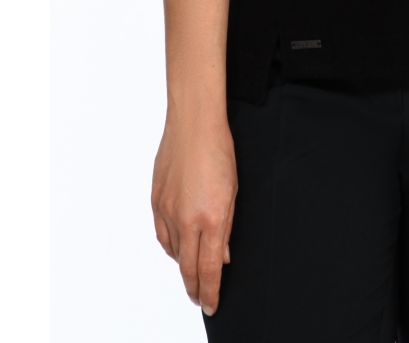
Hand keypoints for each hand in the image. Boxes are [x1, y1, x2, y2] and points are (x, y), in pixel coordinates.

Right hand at [151, 111, 236, 316]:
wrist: (193, 123)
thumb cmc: (219, 150)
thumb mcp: (233, 191)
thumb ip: (227, 227)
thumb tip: (223, 255)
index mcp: (211, 218)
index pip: (208, 268)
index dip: (210, 291)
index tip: (212, 305)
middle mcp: (186, 219)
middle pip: (187, 268)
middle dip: (195, 288)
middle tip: (201, 299)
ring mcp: (167, 211)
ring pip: (173, 252)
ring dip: (183, 266)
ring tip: (191, 274)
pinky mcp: (155, 201)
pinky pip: (161, 234)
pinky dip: (170, 246)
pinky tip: (177, 248)